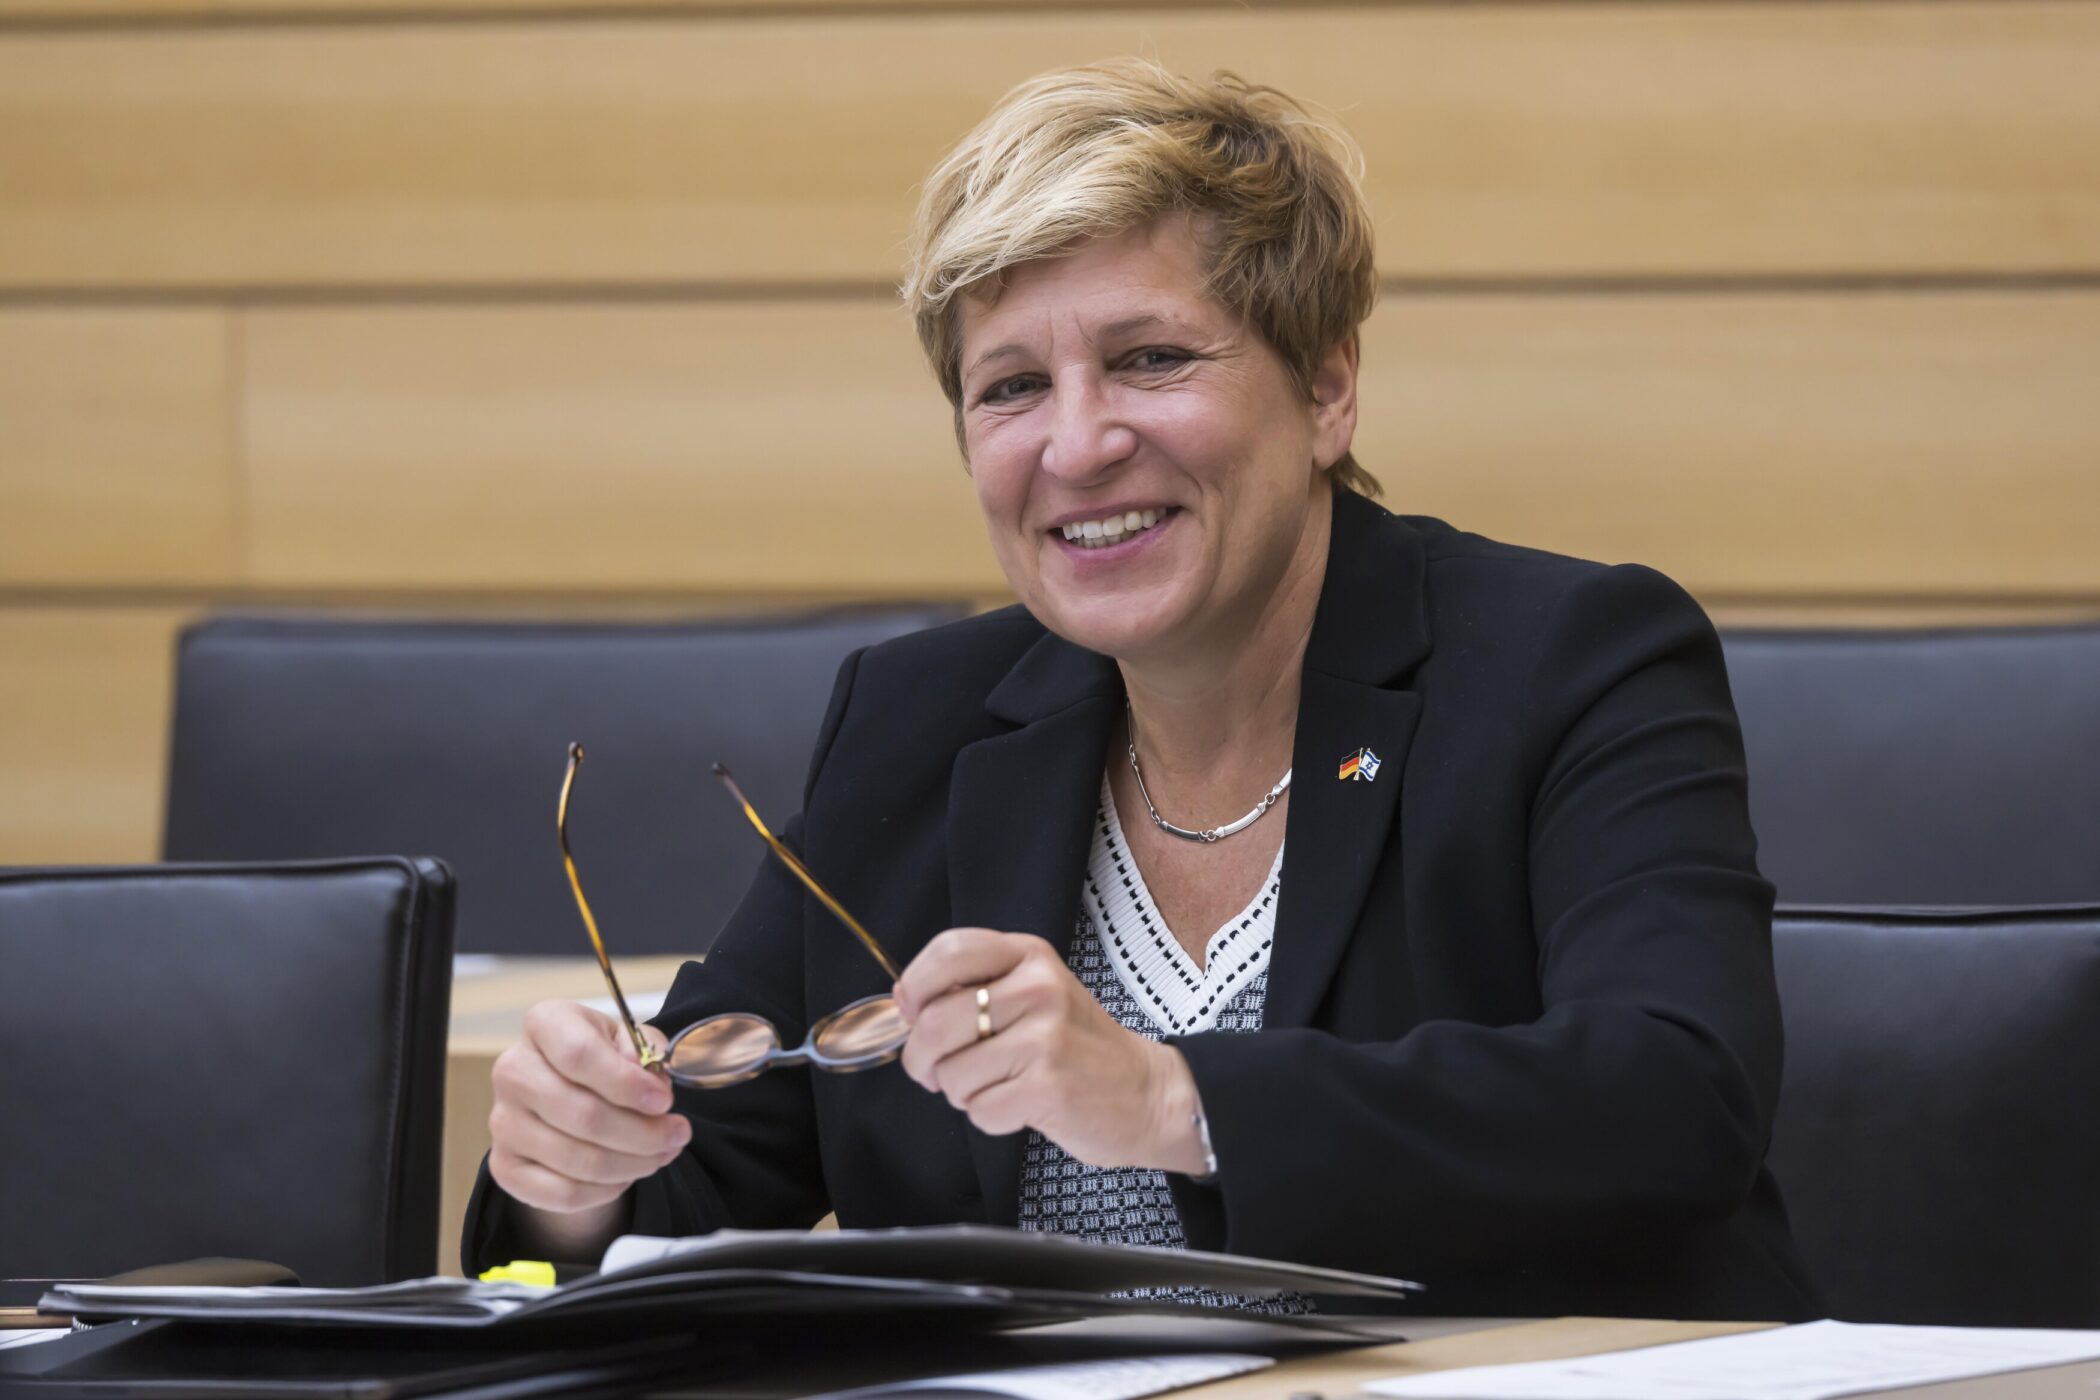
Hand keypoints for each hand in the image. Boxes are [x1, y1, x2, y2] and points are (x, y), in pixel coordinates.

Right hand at [487, 1000, 691, 1236]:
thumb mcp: (629, 1041)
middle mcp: (513, 1070)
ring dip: (632, 1163)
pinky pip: (563, 1193)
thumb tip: (651, 1082)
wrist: (568, 1093)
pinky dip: (605, 1190)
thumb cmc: (603, 1061)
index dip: (627, 1084)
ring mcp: (503, 1121)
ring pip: (577, 1159)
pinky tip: (627, 1173)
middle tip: (678, 1135)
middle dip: (643, 1133)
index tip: (664, 1101)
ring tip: (661, 1154)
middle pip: (582, 1114)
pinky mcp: (505, 1166)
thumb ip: (645, 1052)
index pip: (579, 1054)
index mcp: (544, 1025)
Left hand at [892, 928, 1209, 1173]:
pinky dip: (990, 1118)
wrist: (1147, 1092)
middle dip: (923, 1059)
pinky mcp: (1047, 1087)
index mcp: (1030, 956)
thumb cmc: (1076, 1046)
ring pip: (951, 1074)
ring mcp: (1045, 1037)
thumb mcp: (1034, 995)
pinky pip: (978, 1110)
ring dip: (963, 1093)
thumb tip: (901, 1002)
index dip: (915, 986)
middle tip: (938, 1072)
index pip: (949, 950)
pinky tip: (1022, 1106)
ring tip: (1000, 1085)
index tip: (912, 1011)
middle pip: (934, 1022)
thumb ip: (975, 989)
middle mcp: (1038, 987)